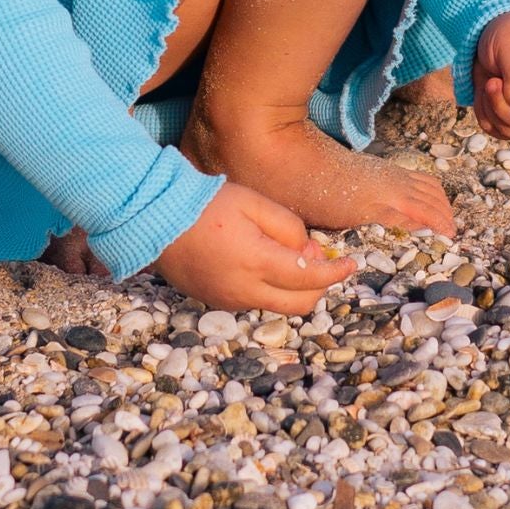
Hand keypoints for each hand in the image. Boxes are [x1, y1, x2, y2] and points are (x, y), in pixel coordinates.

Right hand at [153, 180, 354, 312]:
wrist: (157, 220)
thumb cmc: (208, 205)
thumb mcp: (254, 203)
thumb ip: (287, 227)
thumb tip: (307, 251)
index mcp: (256, 263)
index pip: (310, 278)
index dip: (335, 272)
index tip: (352, 264)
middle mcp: (244, 291)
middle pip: (299, 305)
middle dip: (319, 286)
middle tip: (317, 256)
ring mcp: (229, 301)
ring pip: (278, 305)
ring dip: (294, 287)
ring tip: (287, 252)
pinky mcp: (216, 302)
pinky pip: (255, 301)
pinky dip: (271, 288)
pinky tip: (264, 262)